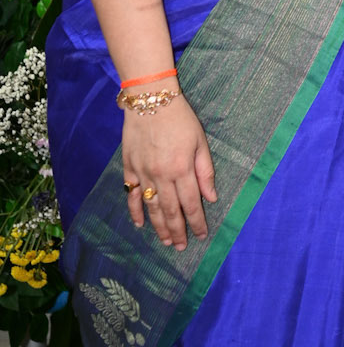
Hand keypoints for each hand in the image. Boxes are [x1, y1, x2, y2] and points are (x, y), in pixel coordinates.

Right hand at [122, 96, 217, 249]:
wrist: (150, 100)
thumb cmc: (180, 119)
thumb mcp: (200, 141)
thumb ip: (205, 171)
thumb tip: (211, 197)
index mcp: (182, 169)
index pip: (192, 203)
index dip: (197, 222)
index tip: (201, 235)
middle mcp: (162, 176)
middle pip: (171, 211)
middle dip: (178, 231)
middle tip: (181, 247)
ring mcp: (143, 174)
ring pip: (152, 207)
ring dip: (159, 227)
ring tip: (165, 241)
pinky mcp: (129, 169)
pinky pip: (133, 195)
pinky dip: (135, 211)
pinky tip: (140, 224)